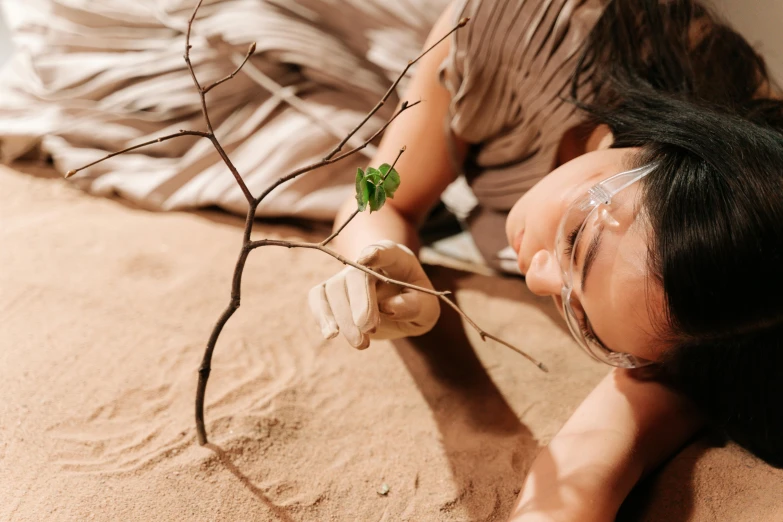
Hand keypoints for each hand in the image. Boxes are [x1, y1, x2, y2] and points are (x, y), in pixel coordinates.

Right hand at [308, 240, 440, 348]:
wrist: (398, 302)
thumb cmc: (415, 302)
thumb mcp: (427, 308)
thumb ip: (414, 305)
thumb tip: (389, 307)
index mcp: (396, 258)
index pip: (386, 250)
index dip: (376, 253)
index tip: (368, 258)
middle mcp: (367, 262)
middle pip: (355, 275)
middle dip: (360, 302)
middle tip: (370, 330)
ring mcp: (346, 275)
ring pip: (334, 289)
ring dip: (344, 319)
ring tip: (361, 344)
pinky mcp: (331, 291)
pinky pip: (317, 297)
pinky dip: (321, 315)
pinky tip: (331, 334)